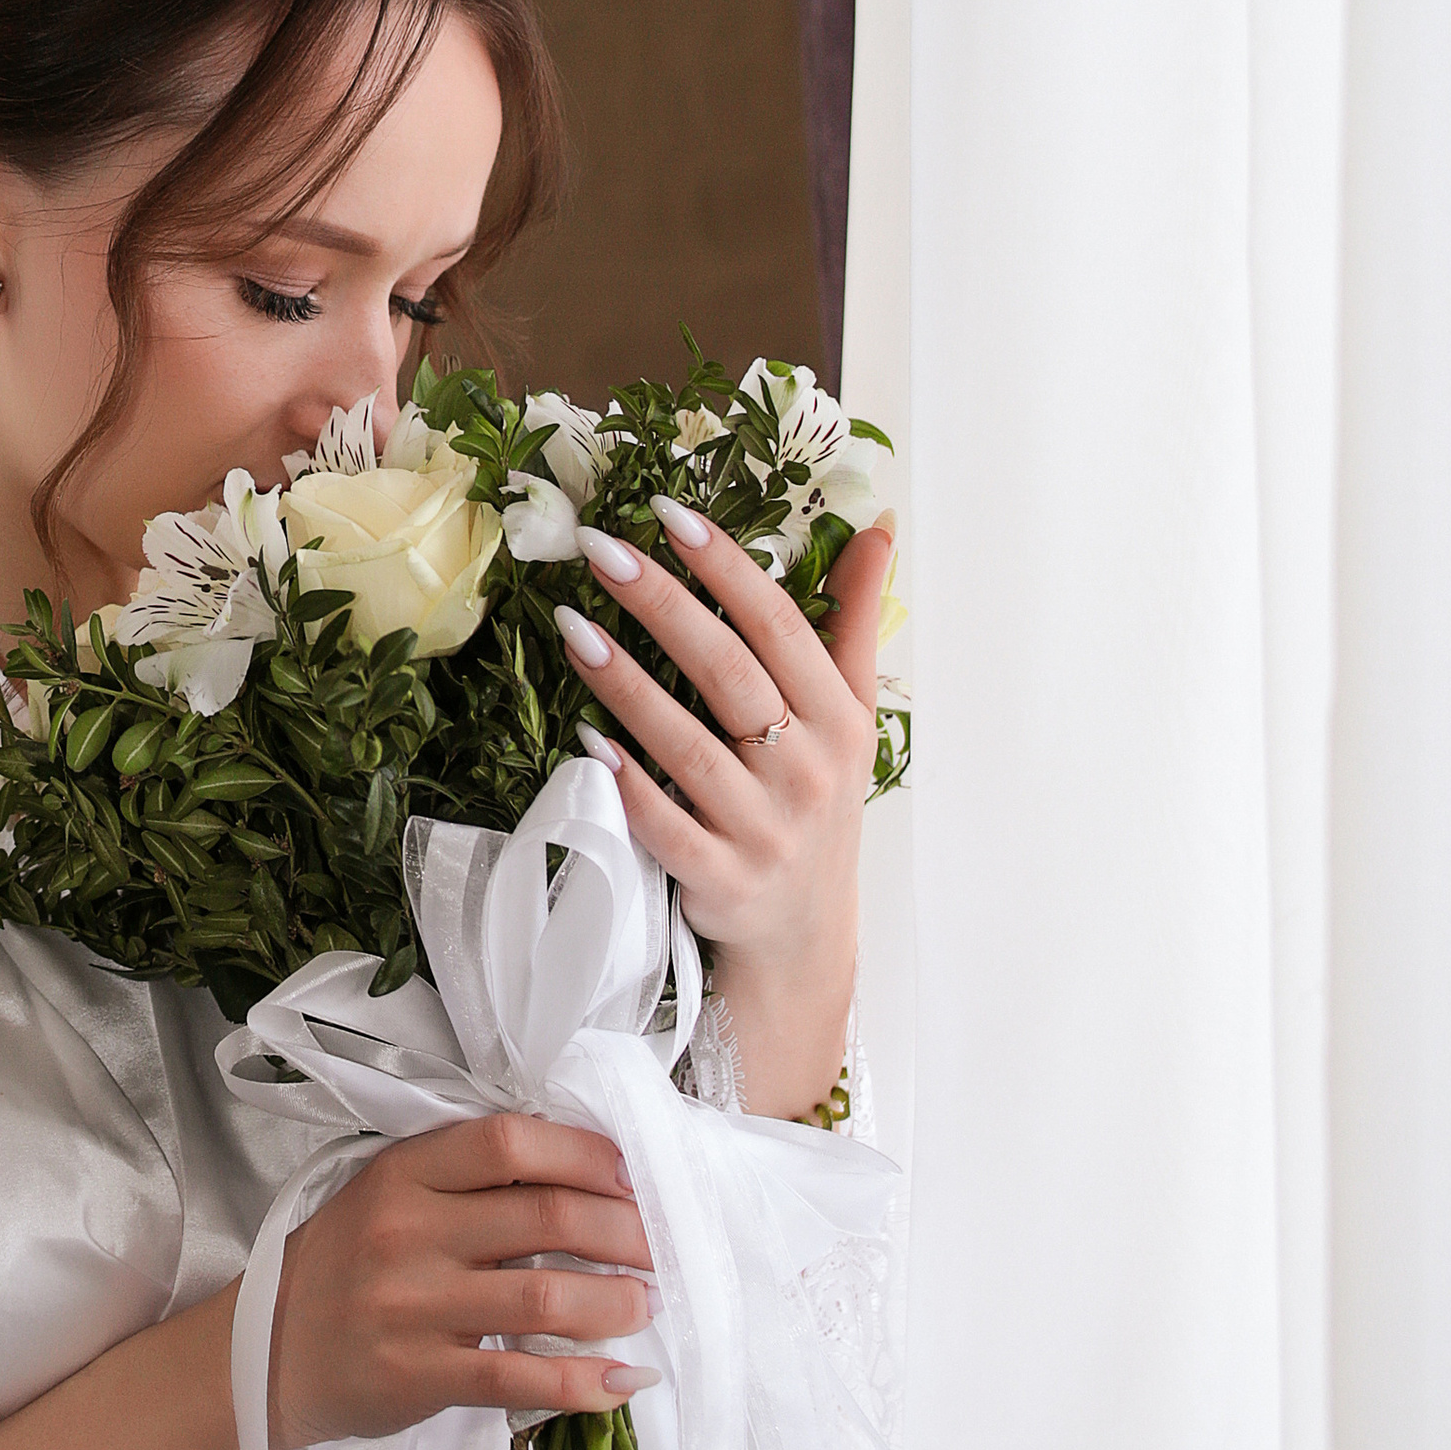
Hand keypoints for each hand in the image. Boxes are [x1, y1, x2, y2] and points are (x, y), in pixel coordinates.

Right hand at [268, 1113, 653, 1449]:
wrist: (269, 1352)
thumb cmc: (347, 1266)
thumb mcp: (390, 1196)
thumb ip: (469, 1181)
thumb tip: (584, 1178)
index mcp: (405, 1172)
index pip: (511, 1141)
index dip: (586, 1154)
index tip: (630, 1175)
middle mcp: (408, 1232)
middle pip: (547, 1216)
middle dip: (625, 1231)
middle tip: (660, 1247)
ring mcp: (414, 1307)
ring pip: (546, 1297)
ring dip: (617, 1303)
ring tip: (646, 1305)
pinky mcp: (420, 1375)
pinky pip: (521, 1379)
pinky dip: (585, 1383)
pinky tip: (621, 1383)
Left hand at [554, 504, 895, 1117]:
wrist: (805, 934)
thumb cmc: (817, 803)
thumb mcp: (851, 715)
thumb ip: (853, 620)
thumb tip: (877, 527)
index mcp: (839, 721)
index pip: (781, 627)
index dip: (728, 569)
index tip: (671, 515)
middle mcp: (807, 772)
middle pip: (729, 673)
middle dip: (664, 605)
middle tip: (602, 551)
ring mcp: (763, 830)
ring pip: (688, 746)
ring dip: (627, 684)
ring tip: (572, 627)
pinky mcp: (719, 880)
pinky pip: (665, 826)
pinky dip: (628, 783)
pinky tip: (586, 739)